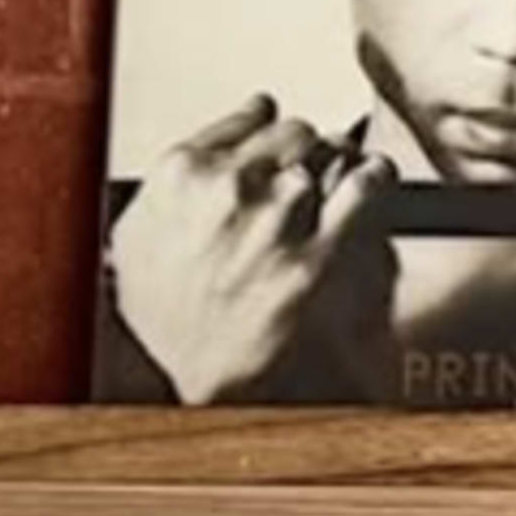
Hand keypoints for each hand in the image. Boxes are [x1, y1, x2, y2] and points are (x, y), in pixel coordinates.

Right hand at [109, 98, 393, 403]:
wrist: (211, 394)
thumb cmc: (175, 332)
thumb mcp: (139, 250)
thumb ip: (167, 194)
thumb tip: (197, 164)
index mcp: (180, 177)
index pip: (247, 121)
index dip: (271, 133)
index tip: (280, 141)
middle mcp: (228, 188)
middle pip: (293, 135)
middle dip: (306, 155)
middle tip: (310, 181)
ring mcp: (279, 217)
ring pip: (330, 153)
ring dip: (341, 168)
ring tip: (343, 186)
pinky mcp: (326, 251)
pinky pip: (367, 185)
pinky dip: (376, 180)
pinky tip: (375, 185)